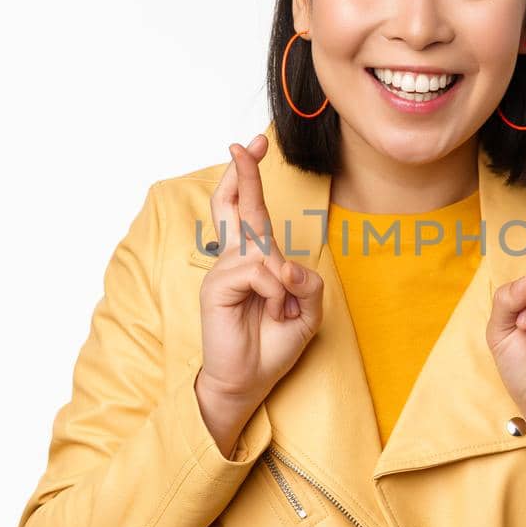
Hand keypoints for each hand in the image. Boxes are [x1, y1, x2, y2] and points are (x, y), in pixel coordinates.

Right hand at [194, 133, 324, 441]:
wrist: (248, 381)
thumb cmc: (272, 345)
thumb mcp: (307, 311)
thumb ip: (308, 282)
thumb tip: (285, 265)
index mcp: (256, 259)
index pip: (250, 210)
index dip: (249, 177)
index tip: (253, 146)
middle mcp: (237, 258)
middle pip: (234, 205)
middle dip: (242, 173)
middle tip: (244, 144)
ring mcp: (224, 271)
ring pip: (265, 251)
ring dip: (285, 285)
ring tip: (281, 313)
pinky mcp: (217, 287)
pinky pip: (259, 272)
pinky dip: (276, 294)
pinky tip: (272, 313)